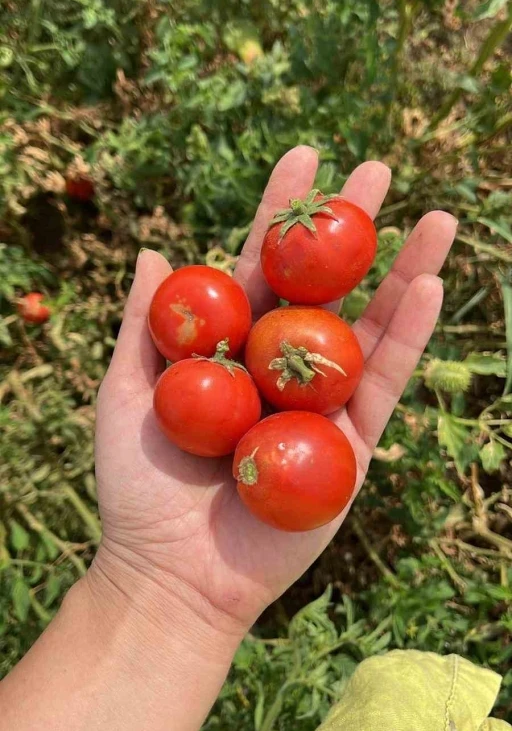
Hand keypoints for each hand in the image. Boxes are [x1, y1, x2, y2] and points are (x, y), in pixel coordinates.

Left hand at [92, 146, 456, 634]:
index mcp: (232, 348)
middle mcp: (282, 367)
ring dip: (404, 272)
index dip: (282, 214)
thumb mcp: (126, 392)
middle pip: (325, 286)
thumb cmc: (137, 488)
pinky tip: (429, 287)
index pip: (261, 267)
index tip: (304, 156)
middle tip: (378, 167)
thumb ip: (144, 324)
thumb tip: (153, 249)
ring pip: (369, 326)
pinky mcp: (354, 444)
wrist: (172, 574)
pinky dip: (408, 336)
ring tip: (436, 218)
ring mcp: (323, 403)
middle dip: (353, 229)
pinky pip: (385, 383)